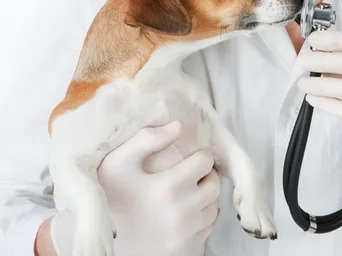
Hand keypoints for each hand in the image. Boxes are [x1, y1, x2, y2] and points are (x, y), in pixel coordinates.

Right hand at [50, 120, 219, 255]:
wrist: (100, 242)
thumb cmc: (109, 197)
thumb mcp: (116, 163)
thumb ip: (146, 139)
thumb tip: (178, 126)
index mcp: (165, 188)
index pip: (204, 162)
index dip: (199, 156)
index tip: (188, 159)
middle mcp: (178, 212)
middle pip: (213, 184)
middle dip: (205, 176)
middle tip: (190, 175)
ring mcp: (183, 233)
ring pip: (213, 206)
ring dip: (204, 197)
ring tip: (185, 193)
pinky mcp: (185, 248)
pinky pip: (207, 226)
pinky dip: (201, 217)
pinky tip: (182, 212)